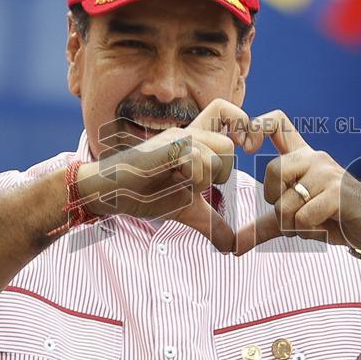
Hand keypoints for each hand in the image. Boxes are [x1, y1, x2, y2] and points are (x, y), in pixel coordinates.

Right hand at [77, 99, 263, 251]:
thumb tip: (233, 247)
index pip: (228, 112)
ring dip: (204, 179)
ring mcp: (178, 137)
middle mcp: (189, 133)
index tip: (248, 148)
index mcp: (196, 142)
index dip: (244, 124)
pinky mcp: (168, 146)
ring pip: (217, 155)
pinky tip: (171, 179)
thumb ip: (213, 224)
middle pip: (229, 146)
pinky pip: (198, 161)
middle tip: (196, 184)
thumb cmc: (147, 195)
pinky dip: (192, 179)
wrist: (112, 193)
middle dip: (221, 174)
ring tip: (178, 181)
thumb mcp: (188, 210)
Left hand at [234, 110, 360, 254]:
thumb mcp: (294, 219)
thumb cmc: (333, 218)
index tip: (246, 146)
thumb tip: (233, 247)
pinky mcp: (337, 191)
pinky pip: (302, 217)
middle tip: (299, 213)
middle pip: (272, 171)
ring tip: (318, 220)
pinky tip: (327, 225)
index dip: (255, 125)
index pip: (277, 123)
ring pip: (285, 203)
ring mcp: (326, 172)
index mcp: (302, 157)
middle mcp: (314, 158)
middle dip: (277, 204)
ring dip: (295, 224)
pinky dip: (309, 230)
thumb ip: (263, 227)